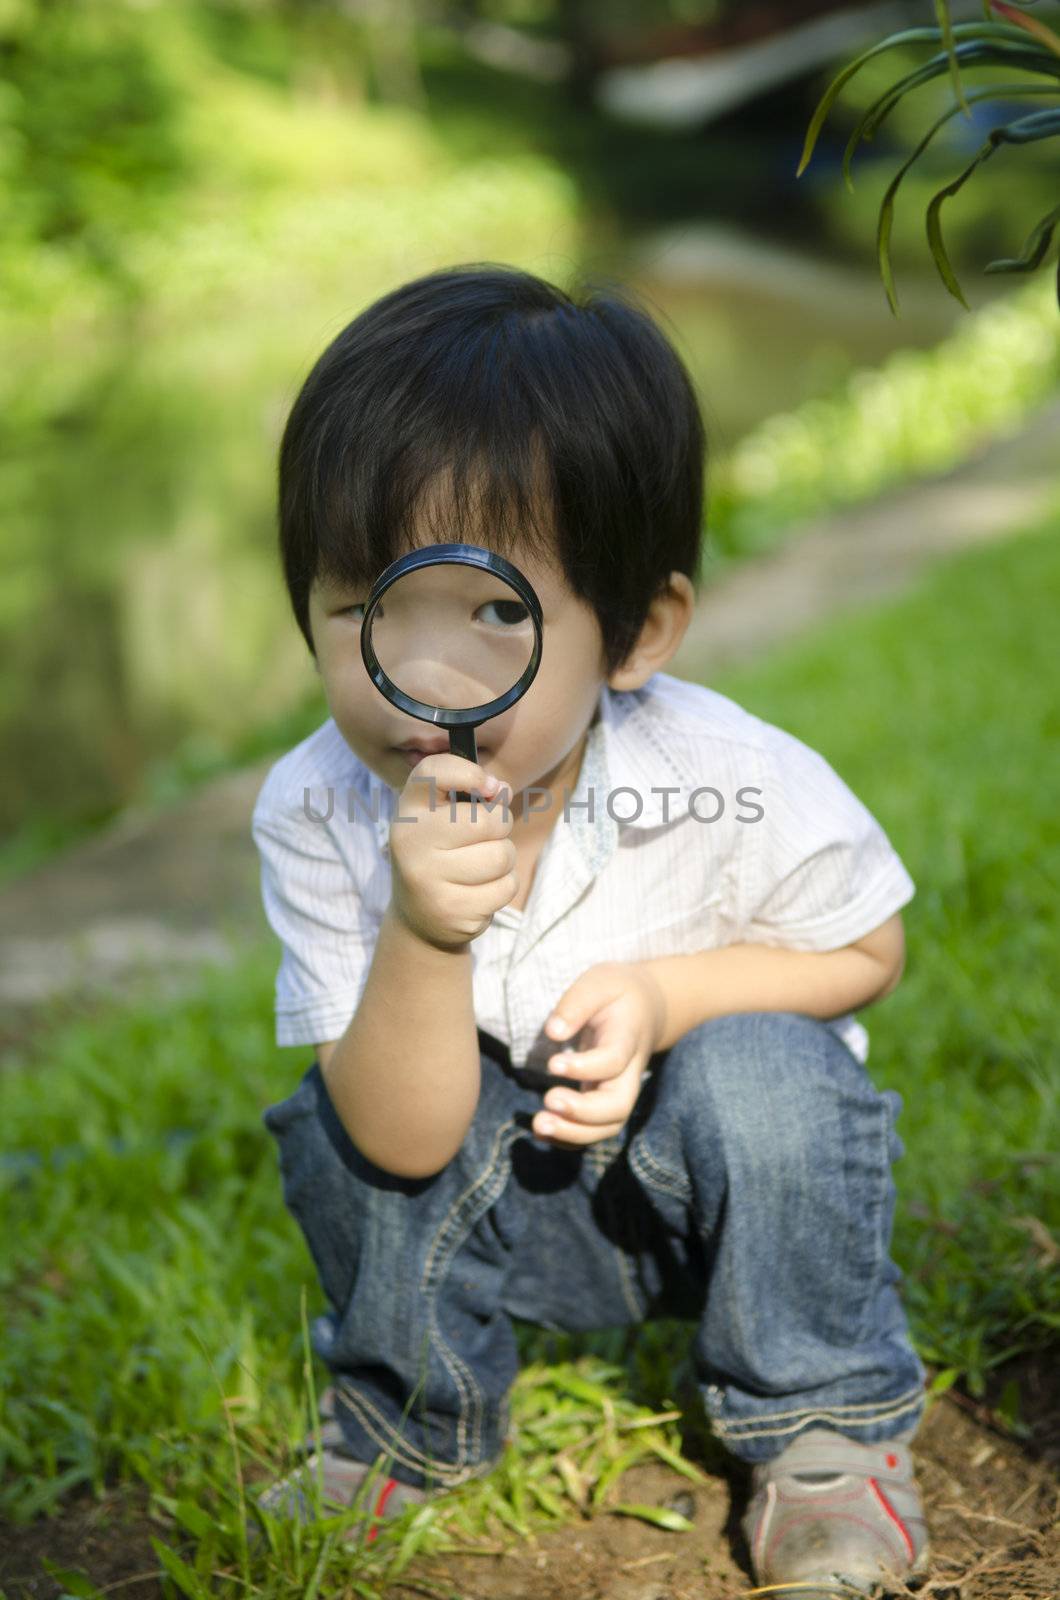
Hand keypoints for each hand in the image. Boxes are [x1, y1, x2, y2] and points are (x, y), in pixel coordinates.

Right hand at [389, 753, 515, 951]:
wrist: (419, 918)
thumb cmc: (442, 855)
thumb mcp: (446, 819)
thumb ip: (474, 796)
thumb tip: (502, 789)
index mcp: (409, 811)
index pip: (434, 772)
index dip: (470, 773)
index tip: (489, 787)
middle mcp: (411, 841)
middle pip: (487, 821)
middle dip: (501, 827)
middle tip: (486, 838)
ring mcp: (428, 878)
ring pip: (501, 856)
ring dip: (504, 861)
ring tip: (481, 868)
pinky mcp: (452, 910)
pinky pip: (506, 887)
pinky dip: (503, 887)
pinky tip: (479, 893)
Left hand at [533, 962, 664, 1149]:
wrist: (645, 1009)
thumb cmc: (617, 994)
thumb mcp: (599, 982)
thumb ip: (576, 1004)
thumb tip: (553, 1032)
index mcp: (627, 1039)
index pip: (613, 1061)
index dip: (585, 1067)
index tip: (553, 1063)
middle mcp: (627, 1073)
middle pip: (617, 1107)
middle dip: (583, 1113)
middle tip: (548, 1101)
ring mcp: (618, 1090)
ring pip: (607, 1126)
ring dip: (573, 1133)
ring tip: (538, 1124)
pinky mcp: (604, 1101)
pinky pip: (594, 1131)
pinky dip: (569, 1139)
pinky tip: (541, 1132)